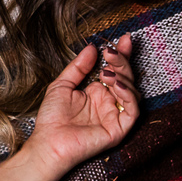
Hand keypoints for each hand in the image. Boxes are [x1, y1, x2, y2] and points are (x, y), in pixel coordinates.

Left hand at [22, 33, 139, 175]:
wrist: (48, 142)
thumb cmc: (52, 118)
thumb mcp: (62, 84)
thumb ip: (78, 67)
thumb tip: (92, 48)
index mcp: (97, 92)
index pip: (114, 70)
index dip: (121, 54)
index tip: (124, 38)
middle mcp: (108, 102)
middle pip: (125, 78)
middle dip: (122, 62)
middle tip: (111, 52)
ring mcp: (115, 115)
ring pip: (132, 92)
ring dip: (123, 77)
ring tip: (106, 71)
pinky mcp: (119, 129)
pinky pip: (132, 111)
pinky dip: (128, 96)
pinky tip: (115, 85)